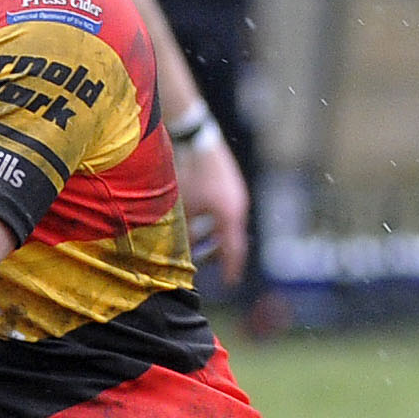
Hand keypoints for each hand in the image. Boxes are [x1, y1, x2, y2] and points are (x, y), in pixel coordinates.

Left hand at [172, 123, 250, 286]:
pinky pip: (225, 209)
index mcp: (229, 216)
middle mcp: (237, 206)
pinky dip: (213, 220)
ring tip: (197, 242)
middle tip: (206, 263)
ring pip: (227, 223)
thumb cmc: (187, 173)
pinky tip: (199, 218)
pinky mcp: (229, 182)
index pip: (233, 251)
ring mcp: (235, 192)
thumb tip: (181, 250)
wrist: (195, 135)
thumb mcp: (183, 209)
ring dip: (213, 235)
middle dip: (219, 253)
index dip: (230, 268)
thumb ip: (184, 231)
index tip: (230, 283)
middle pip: (232, 239)